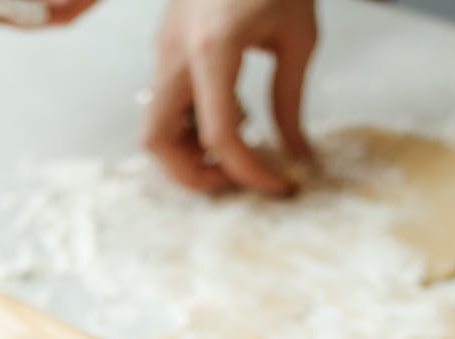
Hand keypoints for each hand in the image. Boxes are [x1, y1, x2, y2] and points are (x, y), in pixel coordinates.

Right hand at [144, 0, 317, 196]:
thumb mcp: (298, 38)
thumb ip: (291, 103)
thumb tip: (300, 157)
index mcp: (213, 48)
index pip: (220, 136)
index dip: (250, 172)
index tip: (279, 184)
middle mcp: (175, 52)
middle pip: (157, 140)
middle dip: (193, 174)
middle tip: (237, 179)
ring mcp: (163, 49)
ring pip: (154, 124)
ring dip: (189, 151)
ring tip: (240, 146)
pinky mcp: (166, 46)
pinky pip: (166, 102)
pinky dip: (192, 124)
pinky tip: (234, 112)